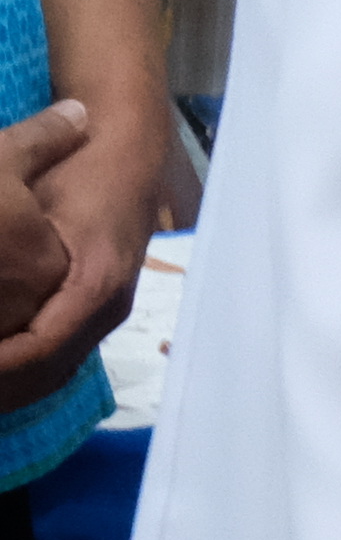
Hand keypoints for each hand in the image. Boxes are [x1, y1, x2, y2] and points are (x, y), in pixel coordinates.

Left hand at [0, 95, 162, 389]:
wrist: (127, 156)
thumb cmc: (80, 171)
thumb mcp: (32, 194)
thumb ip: (11, 233)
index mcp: (96, 285)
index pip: (39, 348)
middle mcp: (106, 309)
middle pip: (45, 372)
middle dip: (1, 382)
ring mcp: (104, 312)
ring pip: (52, 373)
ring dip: (9, 383)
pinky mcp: (95, 310)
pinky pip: (57, 359)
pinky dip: (22, 373)